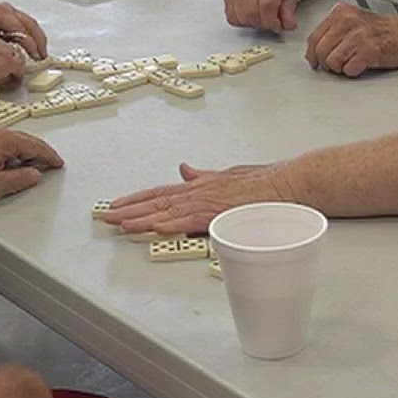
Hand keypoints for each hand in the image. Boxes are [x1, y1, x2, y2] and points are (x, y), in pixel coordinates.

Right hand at [0, 29, 29, 90]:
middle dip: (8, 60)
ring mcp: (2, 50)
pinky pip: (20, 69)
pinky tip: (12, 81)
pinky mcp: (8, 62)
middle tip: (5, 71)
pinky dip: (17, 76)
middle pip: (8, 49)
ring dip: (13, 68)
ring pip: (16, 58)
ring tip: (10, 77)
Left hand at [0, 128, 64, 212]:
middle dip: (38, 152)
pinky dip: (10, 153)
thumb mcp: (0, 186)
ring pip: (11, 142)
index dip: (49, 156)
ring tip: (33, 166)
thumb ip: (22, 178)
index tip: (57, 163)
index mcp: (1, 139)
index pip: (34, 145)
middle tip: (50, 163)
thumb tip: (34, 174)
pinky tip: (11, 165)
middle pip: (23, 140)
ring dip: (24, 153)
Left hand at [98, 162, 293, 236]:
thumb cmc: (266, 183)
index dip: (137, 199)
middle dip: (130, 209)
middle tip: (107, 216)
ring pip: (168, 211)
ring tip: (120, 224)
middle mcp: (200, 191)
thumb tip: (185, 169)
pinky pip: (191, 220)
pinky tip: (154, 228)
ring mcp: (210, 202)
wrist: (290, 182)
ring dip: (142, 218)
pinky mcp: (222, 213)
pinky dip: (172, 224)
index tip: (118, 205)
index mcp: (201, 186)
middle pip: (157, 201)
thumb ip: (204, 176)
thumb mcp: (228, 174)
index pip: (162, 192)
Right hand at [224, 0, 299, 31]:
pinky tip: (250, 16)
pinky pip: (231, 15)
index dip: (272, 21)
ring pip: (241, 15)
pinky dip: (242, 21)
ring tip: (261, 18)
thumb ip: (289, 13)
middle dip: (263, 23)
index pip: (266, 5)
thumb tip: (288, 24)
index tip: (277, 25)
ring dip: (252, 23)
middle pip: (252, 11)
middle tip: (270, 23)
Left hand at [304, 4, 397, 77]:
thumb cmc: (388, 31)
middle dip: (326, 63)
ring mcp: (358, 35)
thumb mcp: (357, 23)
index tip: (314, 61)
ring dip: (341, 68)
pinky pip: (348, 69)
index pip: (314, 37)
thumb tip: (316, 51)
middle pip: (320, 51)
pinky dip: (354, 72)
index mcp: (343, 12)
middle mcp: (348, 21)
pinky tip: (363, 65)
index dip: (313, 54)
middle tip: (337, 66)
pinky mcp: (368, 50)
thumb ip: (336, 33)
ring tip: (353, 63)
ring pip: (332, 62)